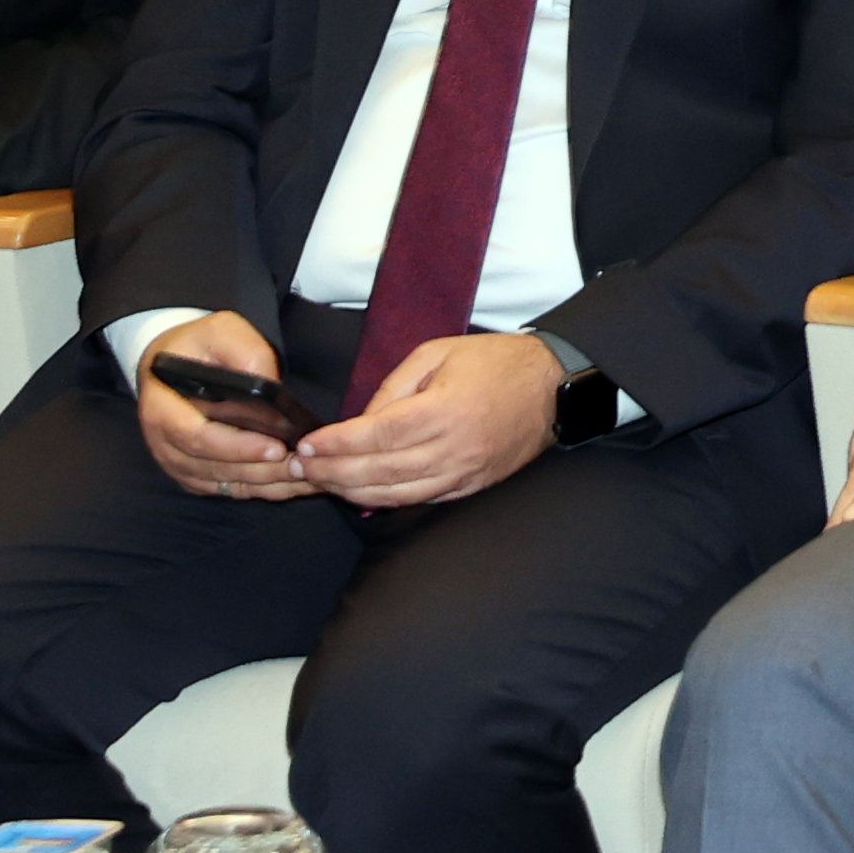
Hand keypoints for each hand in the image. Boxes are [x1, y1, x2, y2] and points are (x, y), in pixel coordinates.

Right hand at [134, 309, 319, 502]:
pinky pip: (228, 489)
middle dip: (262, 470)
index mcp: (162, 410)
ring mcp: (178, 463)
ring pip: (225, 484)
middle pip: (214, 468)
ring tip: (307, 475)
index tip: (275, 447)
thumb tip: (271, 384)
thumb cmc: (197, 346)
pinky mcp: (195, 474)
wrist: (171, 364)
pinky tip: (293, 483)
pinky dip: (261, 489)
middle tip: (304, 465)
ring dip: (266, 484)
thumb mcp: (219, 331)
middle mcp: (164, 445)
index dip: (236, 447)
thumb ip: (243, 352)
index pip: (197, 438)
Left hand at [299, 327, 556, 509]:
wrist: (553, 385)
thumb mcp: (438, 353)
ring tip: (321, 482)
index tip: (307, 445)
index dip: (337, 444)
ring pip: (395, 494)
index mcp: (444, 409)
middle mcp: (453, 448)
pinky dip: (385, 500)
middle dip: (332, 472)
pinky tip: (360, 493)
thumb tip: (360, 422)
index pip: (377, 435)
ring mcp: (463, 472)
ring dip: (351, 491)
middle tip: (300, 468)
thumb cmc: (494, 362)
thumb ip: (394, 386)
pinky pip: (419, 500)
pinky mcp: (470, 486)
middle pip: (379, 470)